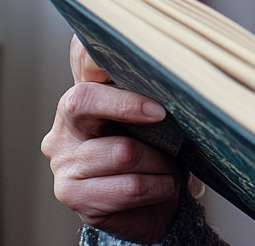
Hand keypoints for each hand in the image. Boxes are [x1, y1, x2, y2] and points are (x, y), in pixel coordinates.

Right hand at [42, 35, 195, 242]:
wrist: (151, 206)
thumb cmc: (157, 152)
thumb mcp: (158, 117)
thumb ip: (157, 91)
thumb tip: (186, 61)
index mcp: (84, 98)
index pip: (80, 59)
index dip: (95, 53)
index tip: (135, 57)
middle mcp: (64, 127)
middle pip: (84, 99)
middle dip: (130, 105)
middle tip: (163, 115)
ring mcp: (63, 162)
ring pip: (124, 151)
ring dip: (160, 162)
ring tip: (170, 167)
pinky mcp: (73, 195)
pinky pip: (130, 186)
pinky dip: (159, 186)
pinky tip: (163, 186)